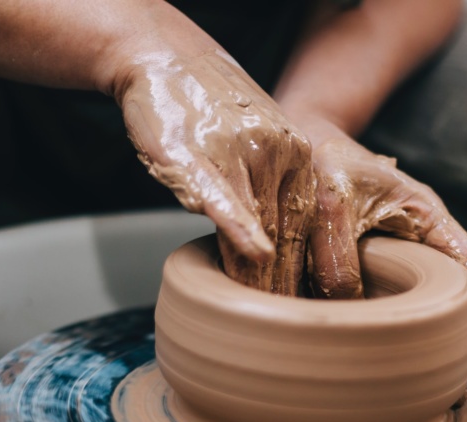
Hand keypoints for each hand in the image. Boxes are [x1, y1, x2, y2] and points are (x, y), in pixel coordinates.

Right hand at [116, 50, 314, 294]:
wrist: (164, 56)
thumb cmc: (208, 108)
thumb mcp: (256, 141)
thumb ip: (270, 187)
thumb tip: (272, 243)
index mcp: (296, 154)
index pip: (302, 226)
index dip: (299, 270)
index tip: (299, 305)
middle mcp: (277, 152)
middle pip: (284, 232)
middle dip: (283, 282)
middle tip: (287, 321)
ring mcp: (239, 150)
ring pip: (259, 223)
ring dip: (262, 273)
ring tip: (266, 310)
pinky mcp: (197, 153)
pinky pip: (223, 196)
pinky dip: (238, 225)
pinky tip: (253, 251)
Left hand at [307, 132, 466, 385]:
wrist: (297, 152)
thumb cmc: (323, 162)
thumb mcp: (332, 192)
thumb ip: (338, 243)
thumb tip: (344, 302)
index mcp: (424, 217)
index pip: (465, 262)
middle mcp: (414, 248)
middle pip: (454, 296)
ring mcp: (391, 268)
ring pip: (423, 312)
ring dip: (441, 348)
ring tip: (454, 392)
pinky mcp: (362, 282)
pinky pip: (385, 315)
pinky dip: (397, 345)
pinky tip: (400, 376)